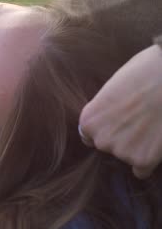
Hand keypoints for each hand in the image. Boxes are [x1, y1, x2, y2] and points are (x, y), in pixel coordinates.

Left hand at [79, 44, 161, 178]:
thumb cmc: (145, 72)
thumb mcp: (112, 88)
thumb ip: (106, 109)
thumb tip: (110, 116)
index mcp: (88, 120)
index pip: (90, 136)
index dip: (106, 130)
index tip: (119, 124)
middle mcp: (100, 139)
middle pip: (109, 146)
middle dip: (123, 138)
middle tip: (141, 121)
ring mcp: (120, 152)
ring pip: (127, 156)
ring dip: (138, 147)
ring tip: (153, 125)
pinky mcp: (142, 160)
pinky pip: (141, 171)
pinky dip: (149, 161)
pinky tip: (156, 144)